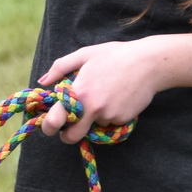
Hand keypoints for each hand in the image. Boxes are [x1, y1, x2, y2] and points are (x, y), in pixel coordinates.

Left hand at [35, 38, 170, 144]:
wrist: (149, 63)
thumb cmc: (114, 55)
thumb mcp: (84, 55)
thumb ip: (60, 68)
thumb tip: (43, 81)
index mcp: (79, 92)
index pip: (56, 119)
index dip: (49, 126)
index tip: (49, 127)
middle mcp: (93, 108)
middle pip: (73, 136)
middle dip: (68, 135)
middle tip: (70, 125)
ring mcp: (109, 116)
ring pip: (94, 125)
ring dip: (94, 118)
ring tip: (104, 94)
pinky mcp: (122, 120)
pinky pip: (110, 122)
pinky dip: (110, 115)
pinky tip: (117, 97)